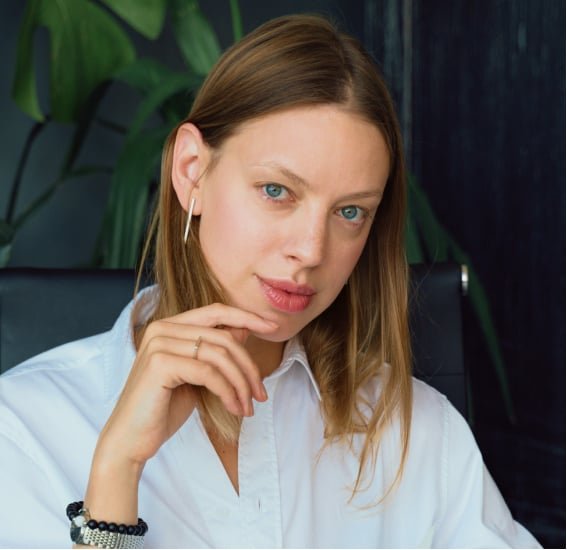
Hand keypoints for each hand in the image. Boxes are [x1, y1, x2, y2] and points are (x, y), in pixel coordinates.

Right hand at [95, 303, 277, 467]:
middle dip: (248, 366)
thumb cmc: (163, 408)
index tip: (273, 327)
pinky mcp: (159, 363)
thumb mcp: (198, 376)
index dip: (247, 316)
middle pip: (223, 337)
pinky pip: (209, 373)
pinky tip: (234, 409)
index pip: (216, 311)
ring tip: (248, 406)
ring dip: (241, 384)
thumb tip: (243, 329)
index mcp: (169, 326)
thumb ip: (215, 351)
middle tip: (260, 394)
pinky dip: (228, 392)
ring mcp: (159, 343)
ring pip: (220, 355)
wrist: (131, 440)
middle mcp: (161, 328)